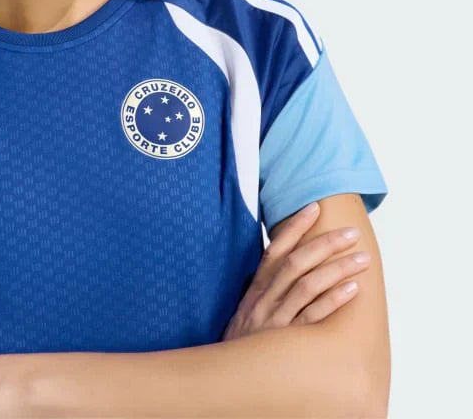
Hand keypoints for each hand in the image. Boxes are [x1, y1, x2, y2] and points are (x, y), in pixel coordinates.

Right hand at [221, 201, 370, 340]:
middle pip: (296, 263)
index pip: (275, 250)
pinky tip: (352, 289)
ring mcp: (275, 319)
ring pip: (308, 285)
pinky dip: (333, 300)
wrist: (226, 379)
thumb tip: (285, 268)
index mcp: (256, 289)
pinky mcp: (286, 341)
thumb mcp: (248, 312)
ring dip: (337, 268)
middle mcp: (265, 299)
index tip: (314, 208)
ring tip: (361, 257)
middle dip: (325, 244)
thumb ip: (265, 291)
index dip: (294, 227)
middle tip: (351, 232)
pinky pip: (313, 316)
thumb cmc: (242, 345)